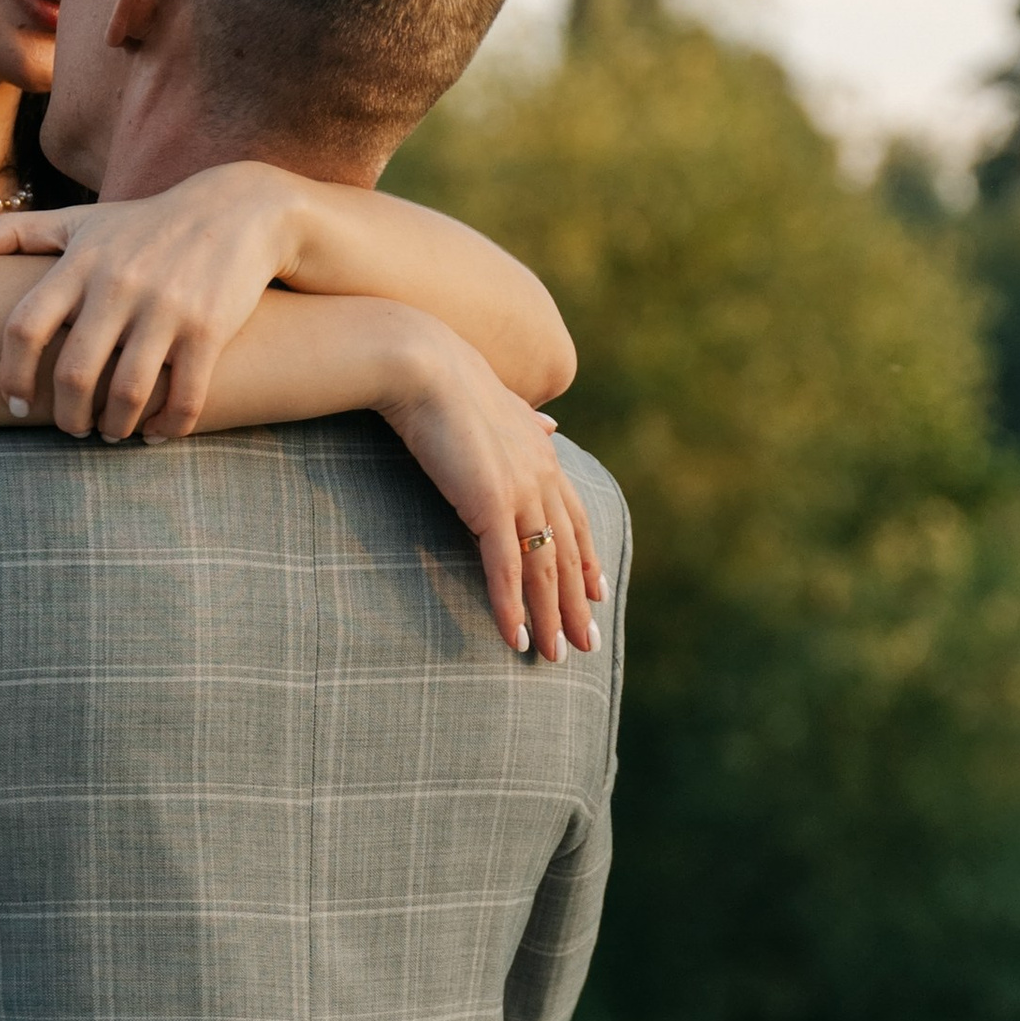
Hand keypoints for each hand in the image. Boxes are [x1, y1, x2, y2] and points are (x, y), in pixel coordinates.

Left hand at [0, 163, 298, 443]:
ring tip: (111, 433)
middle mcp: (119, 285)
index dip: (12, 377)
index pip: (24, 328)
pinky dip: (167, 427)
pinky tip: (157, 432)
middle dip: (67, 417)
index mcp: (80, 263)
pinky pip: (184, 398)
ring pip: (128, 395)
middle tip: (71, 429)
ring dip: (114, 428)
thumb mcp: (79, 220)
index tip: (16, 405)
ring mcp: (166, 309)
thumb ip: (14, 235)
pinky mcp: (209, 329)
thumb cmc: (144, 225)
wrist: (238, 210)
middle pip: (75, 375)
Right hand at [373, 312, 604, 657]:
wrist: (421, 363)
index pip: (575, 519)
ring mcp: (518, 492)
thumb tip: (552, 426)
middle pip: (567, 554)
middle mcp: (541, 476)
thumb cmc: (444, 379)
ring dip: (550, 618)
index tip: (598, 593)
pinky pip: (505, 568)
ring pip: (543, 570)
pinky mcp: (488, 504)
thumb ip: (526, 421)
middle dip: (577, 604)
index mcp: (542, 455)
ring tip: (553, 657)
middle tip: (586, 645)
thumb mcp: (497, 402)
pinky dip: (511, 607)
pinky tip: (515, 638)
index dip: (588, 560)